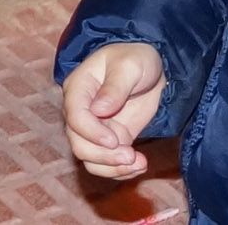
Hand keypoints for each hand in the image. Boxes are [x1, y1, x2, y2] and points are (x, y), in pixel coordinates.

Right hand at [60, 42, 164, 179]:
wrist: (152, 67)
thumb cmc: (136, 58)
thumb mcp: (130, 65)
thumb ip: (115, 86)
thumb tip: (98, 111)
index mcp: (78, 89)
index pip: (76, 117)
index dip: (91, 132)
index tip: (115, 140)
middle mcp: (80, 113)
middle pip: (80, 144)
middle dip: (104, 155)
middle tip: (130, 156)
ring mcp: (93, 129)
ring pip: (90, 158)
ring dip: (112, 167)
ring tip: (138, 164)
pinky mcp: (109, 140)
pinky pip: (106, 162)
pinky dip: (120, 170)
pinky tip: (139, 166)